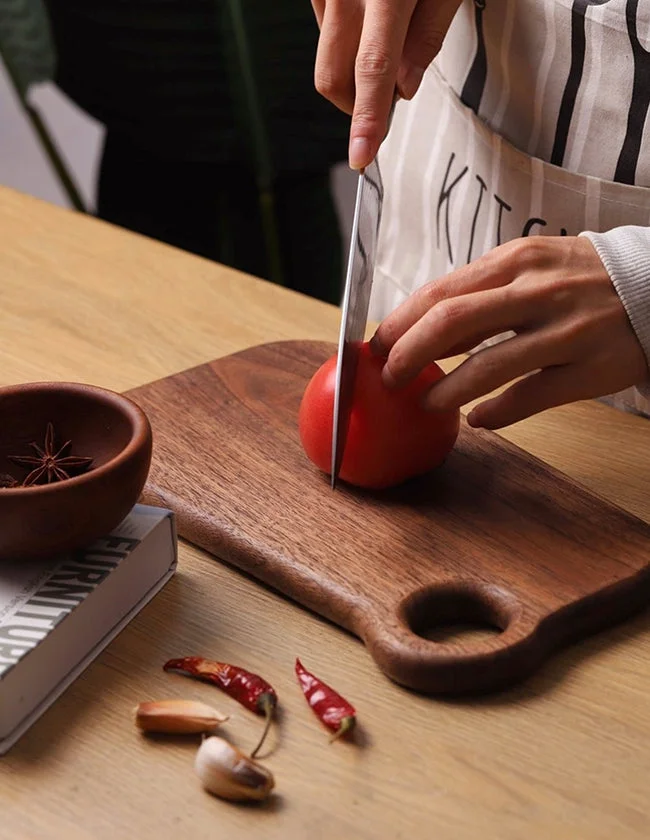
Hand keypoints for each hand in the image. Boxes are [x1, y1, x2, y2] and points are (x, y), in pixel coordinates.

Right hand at [311, 0, 460, 168]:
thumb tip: (404, 88)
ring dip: (354, 67)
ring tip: (389, 31)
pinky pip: (324, 32)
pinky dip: (347, 41)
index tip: (361, 156)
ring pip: (327, 59)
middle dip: (357, 104)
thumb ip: (428, 35)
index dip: (367, 119)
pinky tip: (371, 15)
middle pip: (334, 78)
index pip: (373, 70)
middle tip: (391, 91)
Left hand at [370, 236, 648, 428]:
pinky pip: (531, 397)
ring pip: (488, 365)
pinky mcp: (591, 369)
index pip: (440, 291)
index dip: (400, 322)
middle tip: (389, 378)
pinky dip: (496, 413)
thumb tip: (423, 326)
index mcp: (516, 262)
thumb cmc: (582, 278)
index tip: (376, 344)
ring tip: (426, 403)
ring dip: (446, 391)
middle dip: (408, 355)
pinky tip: (477, 421)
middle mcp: (538, 292)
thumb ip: (482, 292)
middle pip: (452, 323)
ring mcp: (566, 332)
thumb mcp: (531, 266)